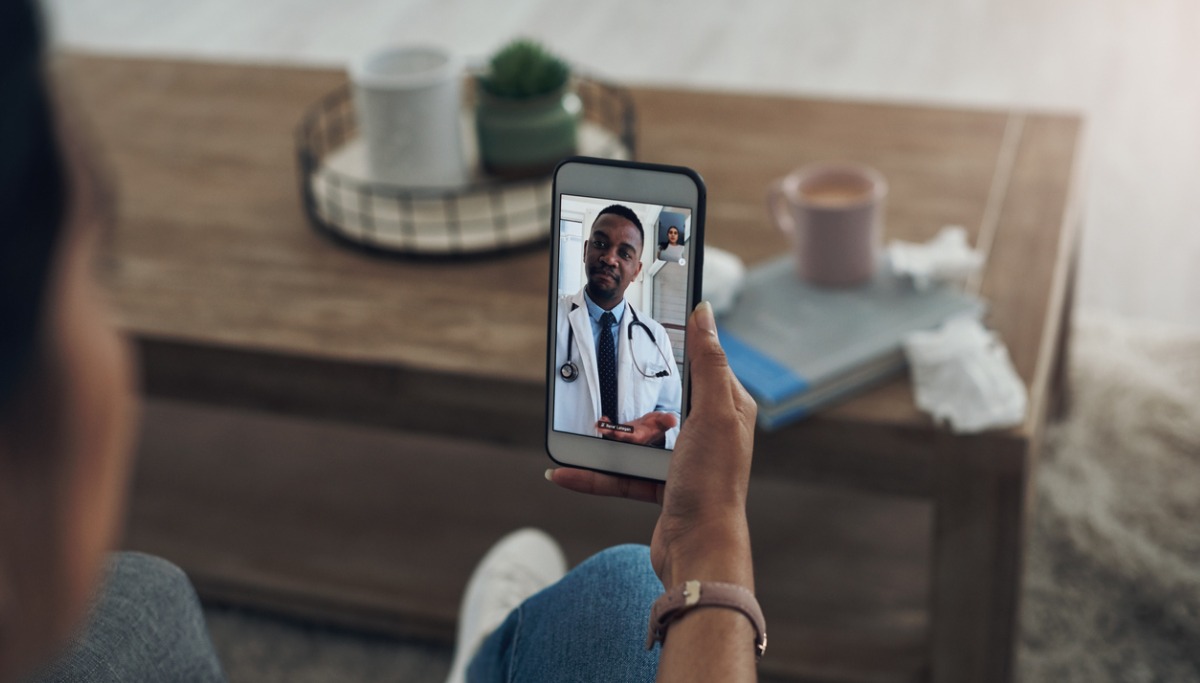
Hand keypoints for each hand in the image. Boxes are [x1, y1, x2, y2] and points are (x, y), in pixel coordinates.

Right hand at [549, 301, 757, 588]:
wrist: (698, 550)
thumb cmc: (712, 483)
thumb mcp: (712, 413)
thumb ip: (707, 363)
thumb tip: (704, 314)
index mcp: (726, 408)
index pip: (701, 364)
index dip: (676, 344)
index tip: (645, 325)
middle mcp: (707, 432)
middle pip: (660, 399)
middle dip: (629, 396)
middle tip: (600, 382)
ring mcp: (683, 461)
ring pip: (635, 438)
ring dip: (604, 437)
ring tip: (575, 429)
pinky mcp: (661, 488)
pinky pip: (621, 473)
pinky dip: (593, 473)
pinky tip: (564, 470)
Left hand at [597, 411, 676, 445]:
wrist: (652, 427)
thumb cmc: (658, 425)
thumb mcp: (663, 421)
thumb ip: (667, 420)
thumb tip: (672, 420)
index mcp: (642, 437)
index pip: (633, 437)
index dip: (626, 435)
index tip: (618, 432)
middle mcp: (632, 439)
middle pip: (620, 438)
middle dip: (611, 433)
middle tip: (603, 429)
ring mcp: (625, 436)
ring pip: (613, 435)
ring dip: (606, 430)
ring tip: (599, 424)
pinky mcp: (620, 431)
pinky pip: (611, 429)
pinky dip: (606, 425)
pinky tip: (603, 420)